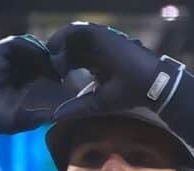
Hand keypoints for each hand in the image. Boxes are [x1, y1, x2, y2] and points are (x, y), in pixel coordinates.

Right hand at [0, 34, 61, 145]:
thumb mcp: (16, 121)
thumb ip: (35, 119)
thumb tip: (56, 117)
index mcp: (27, 83)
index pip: (50, 72)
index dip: (61, 75)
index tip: (71, 82)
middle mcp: (20, 69)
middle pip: (46, 57)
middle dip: (58, 61)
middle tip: (69, 68)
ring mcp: (9, 60)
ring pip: (35, 48)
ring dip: (46, 53)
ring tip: (56, 64)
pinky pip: (19, 43)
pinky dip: (31, 47)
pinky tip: (40, 58)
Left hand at [47, 22, 185, 117]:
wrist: (149, 84)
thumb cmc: (127, 94)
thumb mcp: (97, 102)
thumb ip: (78, 107)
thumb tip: (56, 116)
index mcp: (96, 64)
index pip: (71, 62)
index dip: (59, 68)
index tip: (51, 78)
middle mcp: (96, 51)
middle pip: (68, 49)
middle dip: (54, 58)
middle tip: (45, 70)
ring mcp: (97, 41)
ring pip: (69, 39)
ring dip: (56, 47)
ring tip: (50, 62)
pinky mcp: (99, 34)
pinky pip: (75, 31)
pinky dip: (62, 38)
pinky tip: (55, 52)